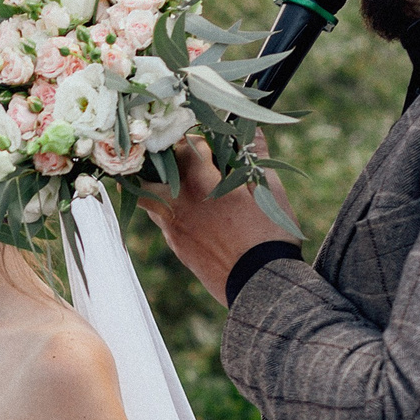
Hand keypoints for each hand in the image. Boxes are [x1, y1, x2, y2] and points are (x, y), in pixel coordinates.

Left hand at [135, 137, 297, 305]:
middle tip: (189, 159)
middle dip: (167, 159)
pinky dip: (171, 208)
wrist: (261, 286)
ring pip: (149, 196)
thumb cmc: (270, 235)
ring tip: (186, 183)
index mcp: (201, 184)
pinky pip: (162, 220)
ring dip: (161, 184)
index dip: (198, 139)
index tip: (212, 143)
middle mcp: (179, 204)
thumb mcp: (269, 193)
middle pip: (151, 170)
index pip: (184, 146)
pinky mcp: (177, 248)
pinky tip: (195, 211)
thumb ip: (256, 159)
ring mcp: (173, 229)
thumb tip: (253, 133)